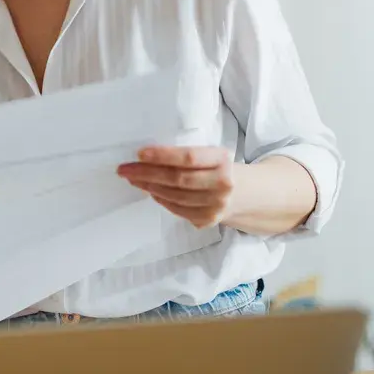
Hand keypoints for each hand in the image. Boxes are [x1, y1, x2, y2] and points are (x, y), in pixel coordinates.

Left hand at [117, 146, 234, 228]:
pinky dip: (161, 199)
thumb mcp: (213, 155)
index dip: (162, 156)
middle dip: (147, 173)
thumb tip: (147, 157)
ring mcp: (216, 205)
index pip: (189, 157)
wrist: (248, 194)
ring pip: (175, 196)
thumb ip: (189, 156)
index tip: (139, 153)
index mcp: (222, 160)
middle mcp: (221, 184)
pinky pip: (177, 209)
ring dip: (150, 187)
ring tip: (133, 179)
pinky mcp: (208, 220)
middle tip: (125, 169)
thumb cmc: (220, 168)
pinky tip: (150, 191)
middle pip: (178, 179)